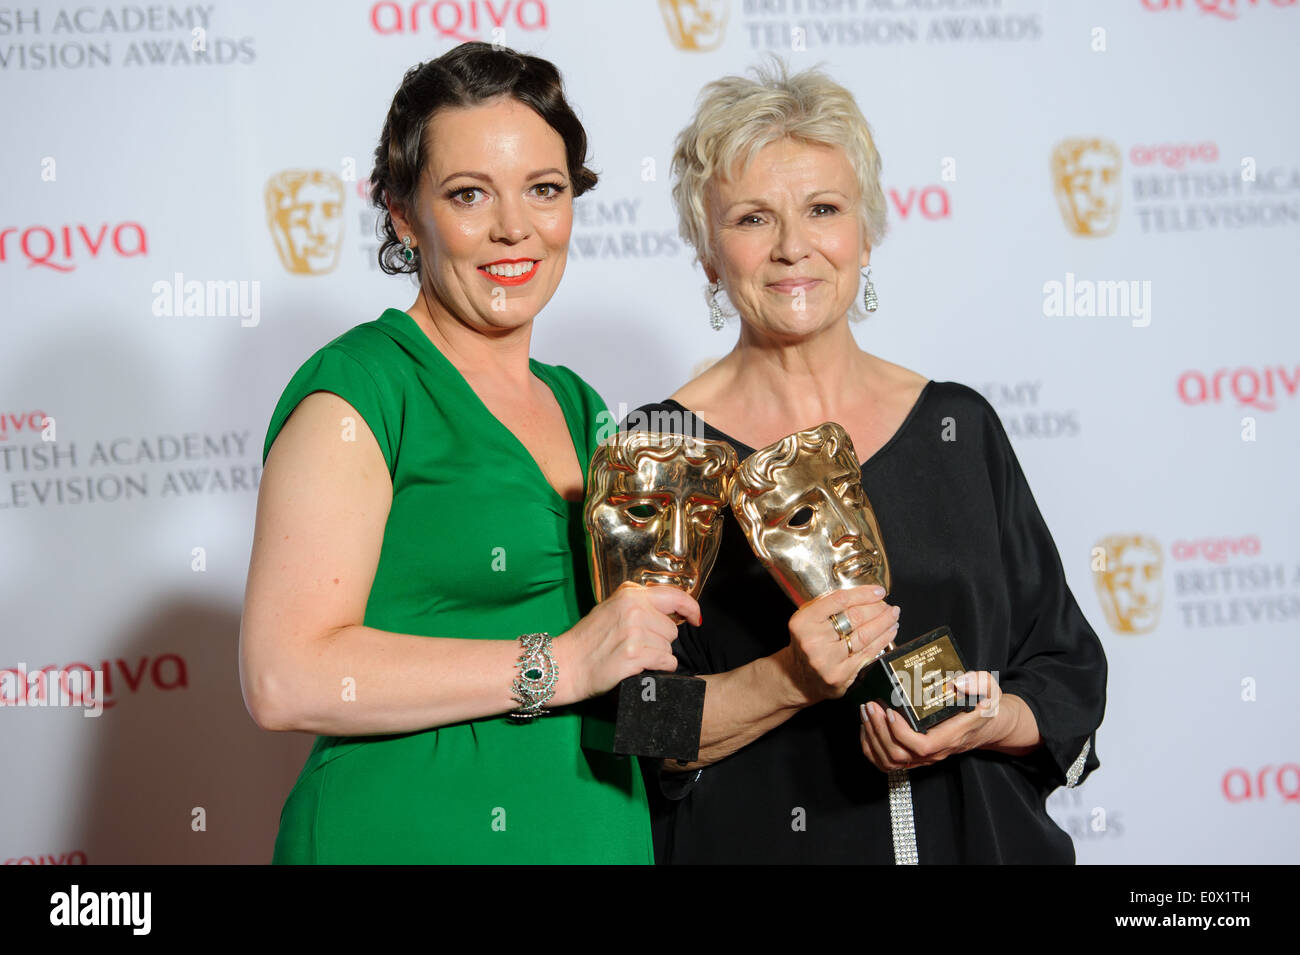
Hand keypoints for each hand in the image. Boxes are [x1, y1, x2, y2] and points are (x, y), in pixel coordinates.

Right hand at [552, 581, 699, 705]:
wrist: (565, 664)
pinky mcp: (634, 655)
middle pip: (672, 629)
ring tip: (632, 655)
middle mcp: (633, 609)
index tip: (695, 619)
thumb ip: (640, 604)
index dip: (690, 608)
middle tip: (636, 645)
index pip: (675, 596)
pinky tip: (639, 666)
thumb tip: (676, 611)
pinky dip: (658, 668)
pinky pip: (666, 662)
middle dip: (661, 640)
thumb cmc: (588, 640)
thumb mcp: (611, 608)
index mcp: (630, 594)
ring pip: (669, 647)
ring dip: (657, 656)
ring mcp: (633, 632)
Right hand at [783, 586, 899, 705]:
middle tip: (888, 605)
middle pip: (855, 617)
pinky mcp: (841, 675)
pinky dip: (882, 641)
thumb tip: (862, 594)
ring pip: (864, 636)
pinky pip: (867, 653)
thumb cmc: (806, 644)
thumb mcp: (807, 620)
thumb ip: (827, 605)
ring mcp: (828, 660)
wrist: (798, 678)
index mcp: (803, 622)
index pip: (839, 600)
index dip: (863, 594)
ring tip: (893, 616)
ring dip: (884, 624)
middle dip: (877, 608)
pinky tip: (889, 632)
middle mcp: (813, 641)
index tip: (878, 591)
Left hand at [858, 671, 1011, 770]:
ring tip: (866, 712)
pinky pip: (887, 762)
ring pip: (890, 761)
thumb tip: (958, 682)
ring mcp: (924, 756)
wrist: (987, 725)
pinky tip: (867, 726)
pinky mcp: (915, 755)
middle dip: (878, 731)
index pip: (921, 746)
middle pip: (899, 755)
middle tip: (870, 706)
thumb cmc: (985, 706)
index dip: (901, 732)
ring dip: (872, 739)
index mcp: (951, 736)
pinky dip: (871, 747)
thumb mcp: (990, 690)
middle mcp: (936, 751)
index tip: (889, 710)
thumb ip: (980, 682)